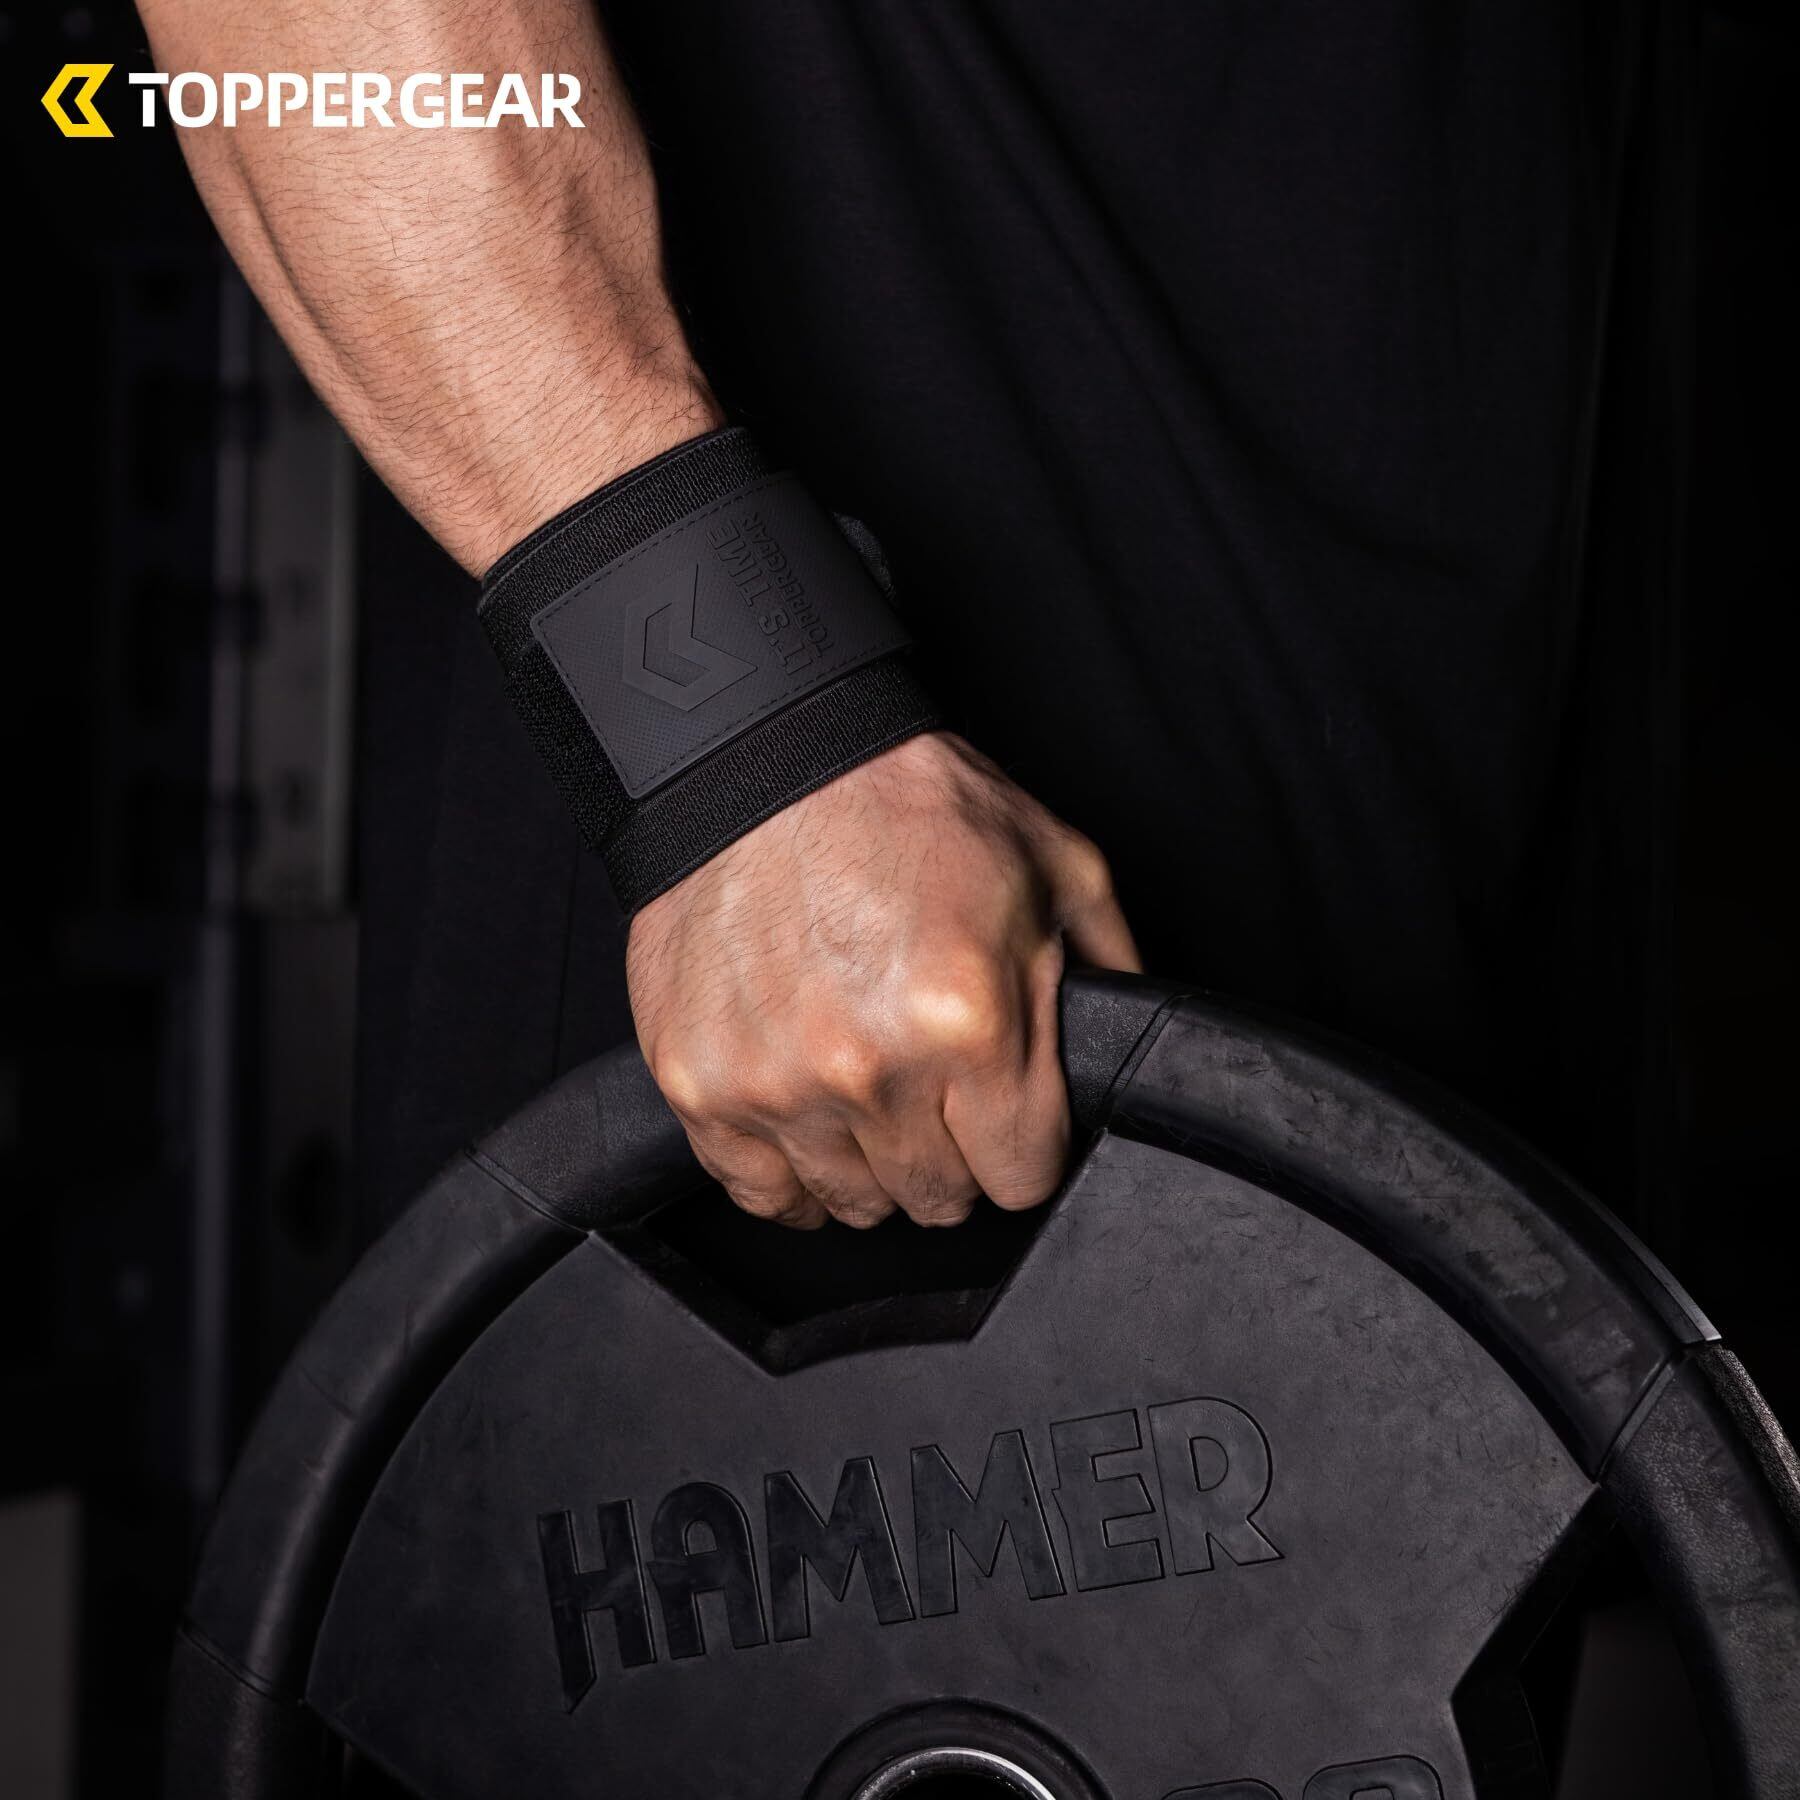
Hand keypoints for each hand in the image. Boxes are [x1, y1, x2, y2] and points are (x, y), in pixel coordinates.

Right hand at [626, 731, 1139, 1229]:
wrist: (765, 754)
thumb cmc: (904, 801)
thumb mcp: (1053, 864)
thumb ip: (1111, 969)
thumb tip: (1133, 1051)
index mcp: (967, 1022)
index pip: (1022, 1175)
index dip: (1026, 1143)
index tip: (1009, 1112)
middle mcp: (868, 1070)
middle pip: (939, 1198)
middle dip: (955, 1153)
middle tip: (940, 1088)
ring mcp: (773, 1085)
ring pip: (853, 1203)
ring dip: (873, 1162)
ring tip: (872, 1090)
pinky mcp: (698, 1083)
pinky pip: (757, 1192)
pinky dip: (789, 1174)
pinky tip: (809, 1125)